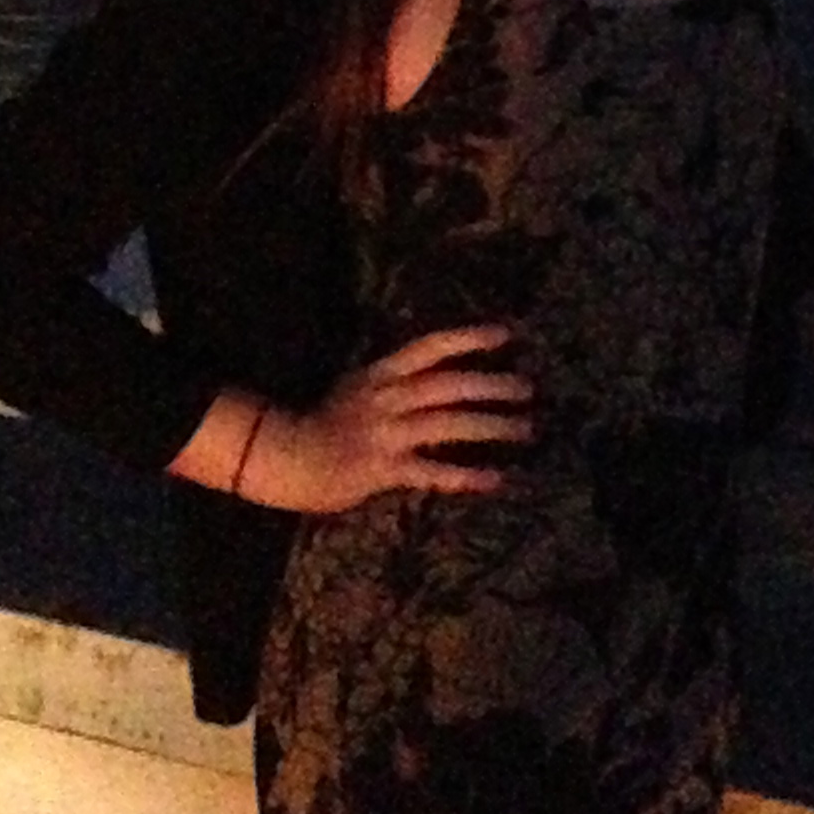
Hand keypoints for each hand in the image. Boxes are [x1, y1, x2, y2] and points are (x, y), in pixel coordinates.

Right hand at [254, 324, 533, 514]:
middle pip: (449, 384)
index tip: (506, 334)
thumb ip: (395, 381)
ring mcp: (386, 433)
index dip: (469, 337)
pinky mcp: (382, 468)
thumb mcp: (358, 386)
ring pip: (448, 423)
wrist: (285, 455)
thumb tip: (436, 372)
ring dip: (491, 426)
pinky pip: (433, 471)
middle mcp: (388, 397)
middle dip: (492, 385)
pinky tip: (494, 479)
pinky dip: (466, 475)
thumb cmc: (323, 422)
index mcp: (383, 373)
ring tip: (525, 429)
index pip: (431, 346)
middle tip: (528, 389)